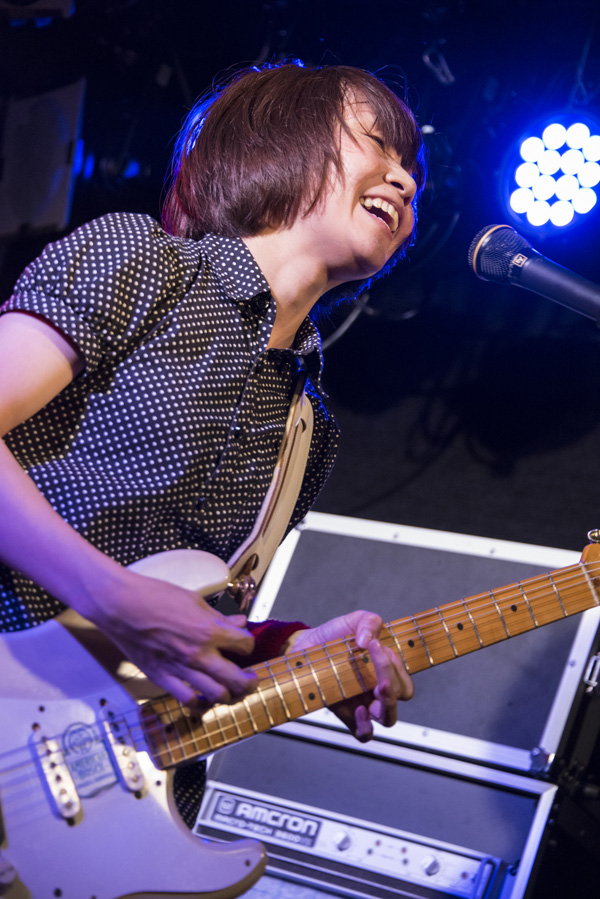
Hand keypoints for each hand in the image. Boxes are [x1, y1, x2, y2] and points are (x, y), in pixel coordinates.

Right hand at [74, 565, 257, 705]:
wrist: (120, 605)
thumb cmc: (155, 596)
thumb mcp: (194, 600)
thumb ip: (218, 616)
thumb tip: (238, 622)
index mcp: (209, 630)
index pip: (245, 644)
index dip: (248, 643)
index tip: (245, 643)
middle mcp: (199, 654)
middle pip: (237, 679)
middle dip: (249, 681)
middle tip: (251, 680)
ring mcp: (181, 669)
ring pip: (217, 694)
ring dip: (230, 695)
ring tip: (232, 691)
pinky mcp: (162, 678)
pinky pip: (187, 700)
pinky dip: (200, 703)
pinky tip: (204, 698)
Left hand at [289, 610, 413, 741]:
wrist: (305, 645)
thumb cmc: (334, 635)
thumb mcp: (355, 620)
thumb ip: (369, 622)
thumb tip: (368, 640)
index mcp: (385, 670)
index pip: (404, 680)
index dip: (397, 667)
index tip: (376, 646)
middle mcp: (377, 689)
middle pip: (400, 697)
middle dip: (394, 682)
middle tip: (378, 667)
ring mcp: (363, 703)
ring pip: (388, 718)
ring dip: (387, 704)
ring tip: (377, 688)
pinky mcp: (345, 714)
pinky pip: (363, 734)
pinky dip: (366, 726)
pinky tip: (359, 709)